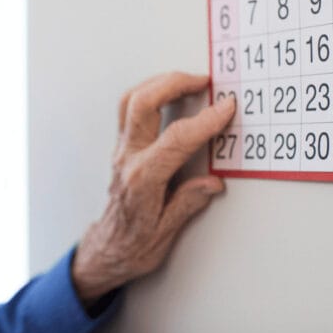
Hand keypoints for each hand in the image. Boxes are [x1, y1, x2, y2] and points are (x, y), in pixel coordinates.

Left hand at [71, 72, 234, 304]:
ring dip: (159, 83)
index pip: (176, 140)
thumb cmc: (133, 246)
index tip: (226, 108)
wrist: (106, 252)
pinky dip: (149, 93)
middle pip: (143, 104)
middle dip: (174, 84)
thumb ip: (188, 204)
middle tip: (203, 81)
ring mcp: (121, 150)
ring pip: (131, 100)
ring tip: (187, 80)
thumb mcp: (165, 234)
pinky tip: (167, 93)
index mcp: (142, 179)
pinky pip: (129, 109)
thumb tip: (212, 183)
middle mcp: (128, 158)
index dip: (205, 121)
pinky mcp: (121, 148)